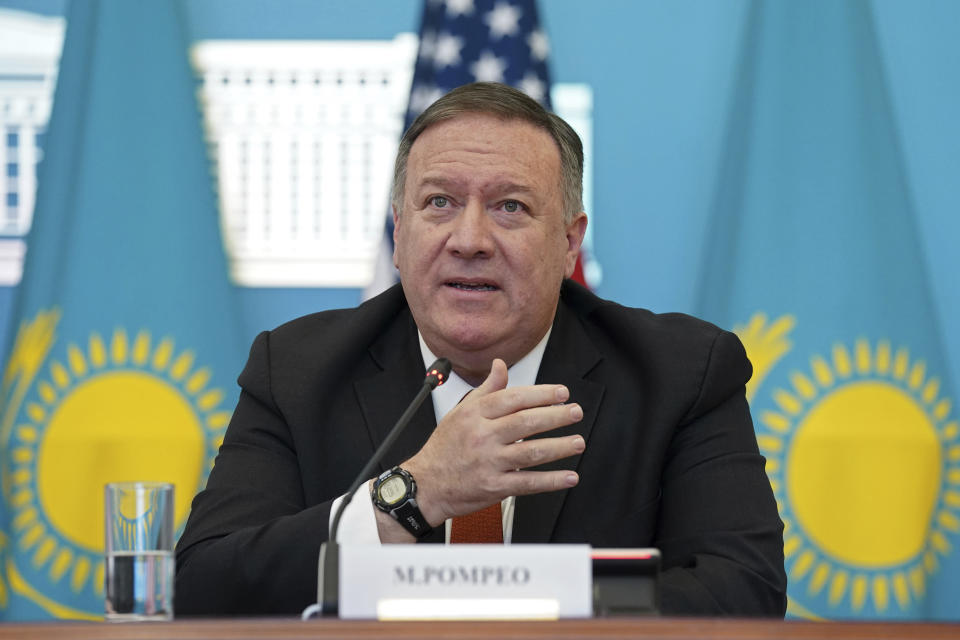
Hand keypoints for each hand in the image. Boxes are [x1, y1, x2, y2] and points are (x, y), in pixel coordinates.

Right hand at [404, 358, 584, 525]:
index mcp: (475, 414)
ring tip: (578, 441)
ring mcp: (489, 462)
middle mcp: (483, 436)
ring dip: (560, 447)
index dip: (541, 394)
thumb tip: (500, 365)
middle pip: (526, 422)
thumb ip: (486, 389)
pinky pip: (528, 483)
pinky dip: (551, 481)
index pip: (514, 398)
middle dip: (556, 416)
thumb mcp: (460, 412)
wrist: (426, 484)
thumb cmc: (444, 447)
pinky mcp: (494, 487)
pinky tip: (569, 476)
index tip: (562, 393)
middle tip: (575, 412)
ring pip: (531, 452)